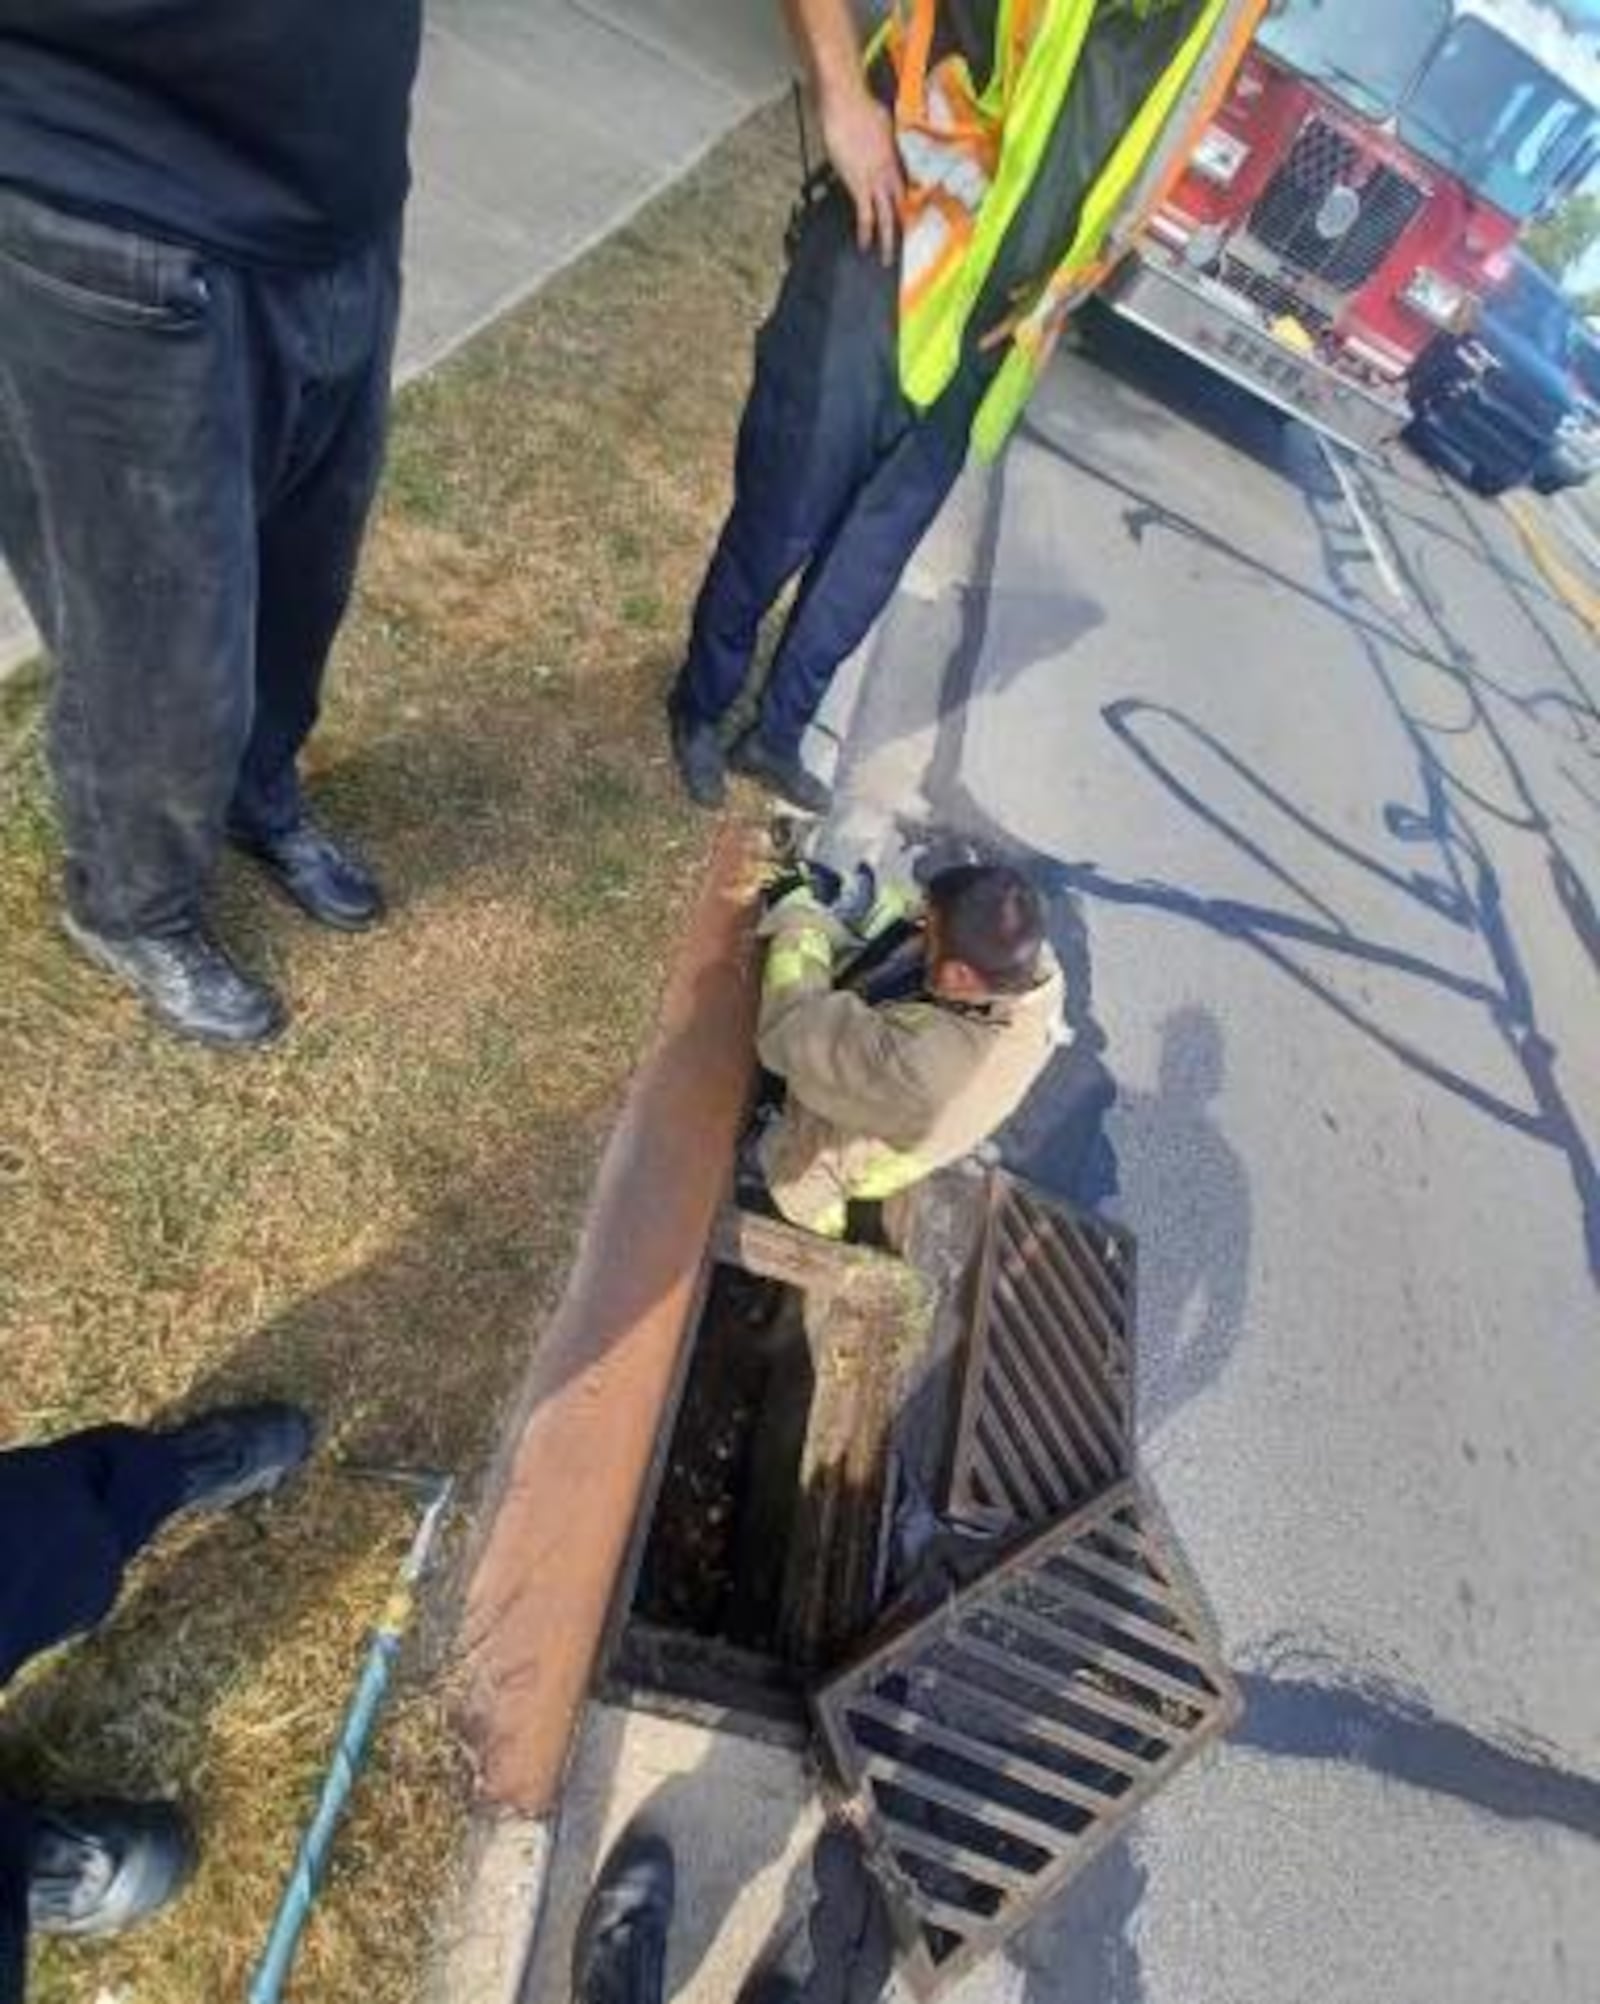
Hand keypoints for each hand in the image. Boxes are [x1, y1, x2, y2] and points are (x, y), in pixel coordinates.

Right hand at [819, 79, 903, 266]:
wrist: (846, 99)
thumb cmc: (858, 104)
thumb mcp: (879, 120)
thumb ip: (882, 133)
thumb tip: (881, 133)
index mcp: (895, 154)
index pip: (907, 183)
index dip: (910, 200)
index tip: (914, 215)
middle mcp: (890, 169)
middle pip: (902, 204)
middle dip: (904, 225)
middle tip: (907, 246)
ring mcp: (876, 178)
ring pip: (888, 215)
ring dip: (888, 239)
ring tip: (886, 258)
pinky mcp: (859, 184)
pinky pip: (866, 215)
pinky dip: (866, 232)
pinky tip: (865, 246)